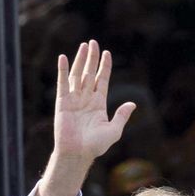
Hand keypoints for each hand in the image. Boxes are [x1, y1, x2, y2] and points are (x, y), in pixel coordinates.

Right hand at [51, 41, 135, 161]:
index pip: (102, 80)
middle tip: (94, 42)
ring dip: (80, 60)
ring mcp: (74, 99)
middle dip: (92, 59)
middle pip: (90, 74)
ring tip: (84, 46)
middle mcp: (86, 99)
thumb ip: (121, 116)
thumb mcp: (113, 130)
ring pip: (77, 75)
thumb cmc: (96, 145)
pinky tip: (63, 57)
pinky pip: (63, 83)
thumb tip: (132, 104)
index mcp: (99, 104)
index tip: (107, 53)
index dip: (105, 67)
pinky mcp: (63, 102)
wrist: (77, 153)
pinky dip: (62, 70)